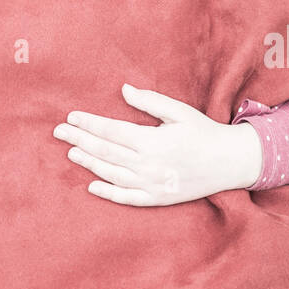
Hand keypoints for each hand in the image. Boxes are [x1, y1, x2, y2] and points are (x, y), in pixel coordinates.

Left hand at [53, 83, 262, 205]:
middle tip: (58, 131)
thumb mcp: (179, 111)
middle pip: (105, 152)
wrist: (229, 163)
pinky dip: (107, 193)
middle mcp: (148, 165)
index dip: (88, 123)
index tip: (71, 116)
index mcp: (151, 141)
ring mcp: (151, 185)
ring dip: (88, 163)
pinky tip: (91, 186)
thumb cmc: (204, 132)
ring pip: (111, 174)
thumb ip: (150, 102)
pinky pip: (127, 198)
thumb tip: (124, 90)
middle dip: (79, 139)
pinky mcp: (157, 199)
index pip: (110, 131)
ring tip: (71, 152)